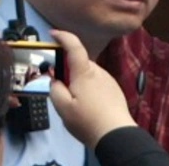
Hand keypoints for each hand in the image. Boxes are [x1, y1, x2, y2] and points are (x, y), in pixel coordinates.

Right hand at [48, 29, 135, 148]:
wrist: (115, 134)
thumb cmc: (87, 121)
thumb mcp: (62, 108)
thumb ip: (55, 89)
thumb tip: (55, 80)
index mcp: (84, 73)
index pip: (74, 46)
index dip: (63, 37)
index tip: (53, 34)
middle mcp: (98, 71)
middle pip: (79, 63)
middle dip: (68, 70)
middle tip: (59, 87)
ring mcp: (108, 80)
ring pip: (88, 74)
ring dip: (78, 81)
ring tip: (74, 103)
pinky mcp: (114, 89)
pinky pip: (97, 82)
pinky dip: (89, 88)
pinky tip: (88, 106)